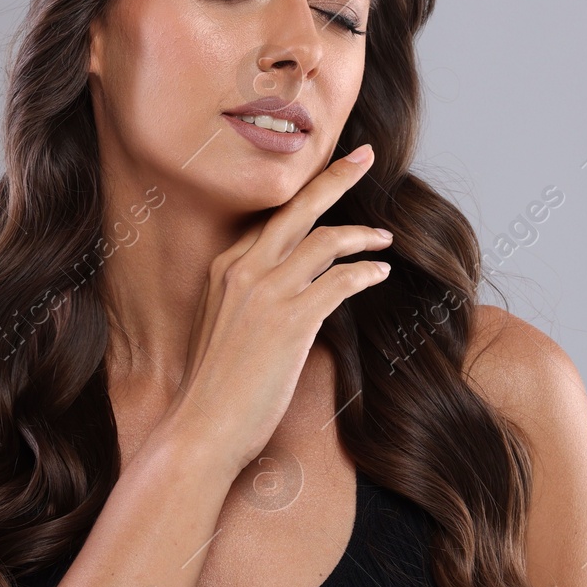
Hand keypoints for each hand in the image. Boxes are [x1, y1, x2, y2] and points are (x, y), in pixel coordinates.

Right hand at [160, 142, 392, 472]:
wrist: (201, 430)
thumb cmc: (215, 389)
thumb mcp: (223, 328)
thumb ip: (249, 301)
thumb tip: (285, 294)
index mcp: (223, 268)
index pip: (272, 218)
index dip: (306, 198)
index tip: (331, 181)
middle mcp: (242, 270)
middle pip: (298, 208)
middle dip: (336, 176)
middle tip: (366, 156)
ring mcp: (265, 293)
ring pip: (326, 241)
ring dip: (363, 235)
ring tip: (384, 239)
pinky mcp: (289, 321)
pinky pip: (340, 281)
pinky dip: (365, 273)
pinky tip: (379, 274)